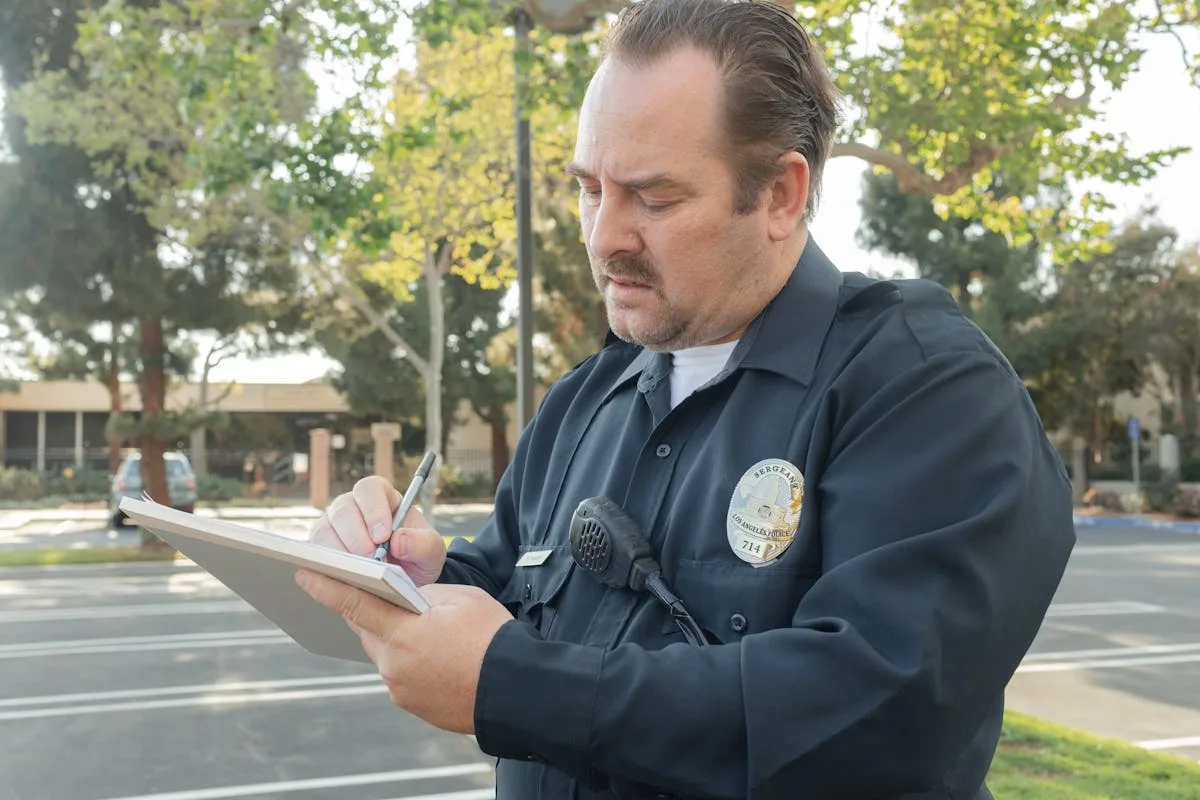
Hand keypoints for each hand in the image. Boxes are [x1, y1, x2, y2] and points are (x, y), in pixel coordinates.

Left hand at [296, 571, 512, 733]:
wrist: (517, 690)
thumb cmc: (493, 639)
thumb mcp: (460, 599)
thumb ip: (423, 595)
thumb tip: (406, 597)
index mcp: (404, 633)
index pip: (355, 604)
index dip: (327, 587)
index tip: (304, 574)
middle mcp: (394, 665)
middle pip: (367, 629)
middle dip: (372, 611)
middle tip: (383, 596)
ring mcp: (400, 689)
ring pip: (384, 652)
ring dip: (394, 637)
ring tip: (426, 630)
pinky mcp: (411, 704)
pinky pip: (399, 673)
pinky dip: (409, 660)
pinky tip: (435, 655)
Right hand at [308, 476, 446, 584]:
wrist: (406, 578)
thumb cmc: (417, 555)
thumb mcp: (431, 551)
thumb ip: (423, 543)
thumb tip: (399, 541)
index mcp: (381, 496)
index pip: (370, 489)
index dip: (373, 510)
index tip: (383, 535)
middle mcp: (353, 506)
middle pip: (343, 509)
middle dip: (356, 535)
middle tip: (371, 558)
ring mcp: (334, 526)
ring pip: (324, 530)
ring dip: (339, 552)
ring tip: (358, 571)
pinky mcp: (321, 548)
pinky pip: (315, 553)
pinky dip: (326, 565)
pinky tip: (342, 578)